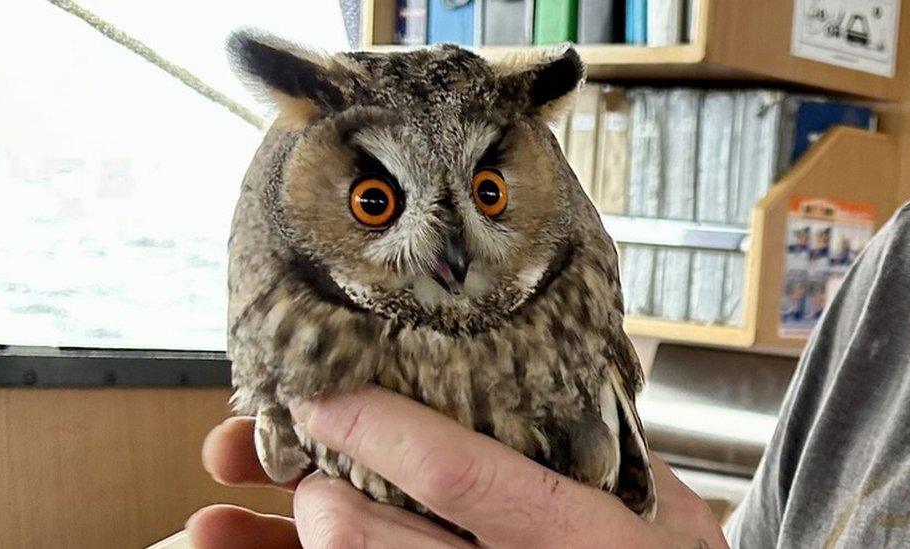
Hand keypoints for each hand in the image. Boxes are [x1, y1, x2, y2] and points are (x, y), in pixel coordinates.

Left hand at [188, 387, 726, 547]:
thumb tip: (557, 377)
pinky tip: (285, 545)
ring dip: (289, 542)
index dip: (380, 427)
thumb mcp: (670, 508)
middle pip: (369, 540)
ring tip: (239, 516)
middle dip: (314, 494)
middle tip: (300, 460)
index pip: (459, 474)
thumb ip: (610, 449)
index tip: (325, 388)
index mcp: (575, 535)